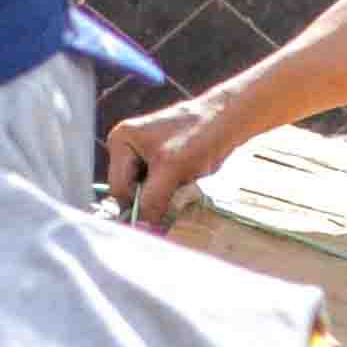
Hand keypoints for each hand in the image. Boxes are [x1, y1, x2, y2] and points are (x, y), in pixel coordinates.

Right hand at [104, 90, 239, 226]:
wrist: (228, 119)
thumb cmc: (199, 134)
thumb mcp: (171, 169)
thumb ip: (153, 198)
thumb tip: (142, 227)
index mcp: (120, 142)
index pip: (118, 188)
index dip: (136, 206)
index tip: (157, 219)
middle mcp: (126, 147)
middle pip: (130, 191)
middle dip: (152, 197)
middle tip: (176, 193)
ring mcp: (142, 154)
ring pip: (146, 191)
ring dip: (164, 195)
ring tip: (183, 180)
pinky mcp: (159, 162)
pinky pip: (159, 186)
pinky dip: (172, 190)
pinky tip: (187, 178)